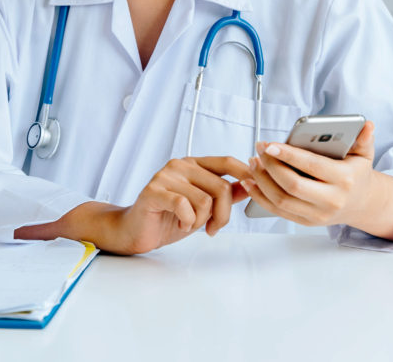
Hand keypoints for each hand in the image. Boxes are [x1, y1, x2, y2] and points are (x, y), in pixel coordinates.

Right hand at [110, 156, 251, 254]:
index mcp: (194, 165)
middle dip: (222, 215)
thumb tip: (248, 186)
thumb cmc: (168, 218)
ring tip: (189, 225)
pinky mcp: (154, 191)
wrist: (136, 231)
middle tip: (212, 229)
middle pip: (221, 187)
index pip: (227, 162)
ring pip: (205, 200)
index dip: (246, 173)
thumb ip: (223, 194)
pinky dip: (187, 221)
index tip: (256, 187)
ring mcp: (166, 176)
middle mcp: (181, 165)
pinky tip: (180, 223)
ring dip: (202, 221)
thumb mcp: (202, 207)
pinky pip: (184, 206)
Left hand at [242, 120, 377, 226]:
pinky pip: (278, 211)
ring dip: (262, 181)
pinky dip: (261, 197)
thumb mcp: (364, 155)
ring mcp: (318, 215)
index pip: (311, 166)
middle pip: (292, 185)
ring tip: (253, 162)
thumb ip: (363, 139)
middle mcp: (331, 200)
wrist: (362, 203)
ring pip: (282, 200)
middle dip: (270, 166)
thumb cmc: (357, 173)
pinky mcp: (307, 222)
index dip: (288, 155)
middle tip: (258, 149)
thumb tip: (366, 124)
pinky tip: (251, 182)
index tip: (269, 144)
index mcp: (344, 180)